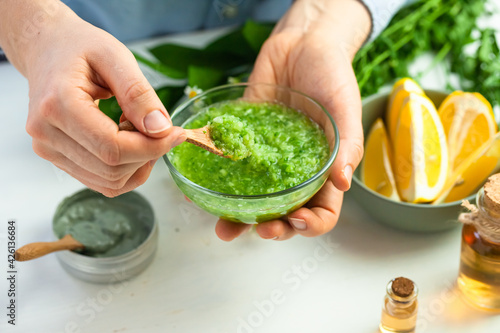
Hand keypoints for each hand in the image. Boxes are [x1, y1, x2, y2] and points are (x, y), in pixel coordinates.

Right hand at [0, 1, 185, 196]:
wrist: (47, 49)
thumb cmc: (79, 47)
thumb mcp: (115, 56)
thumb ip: (139, 94)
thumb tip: (161, 130)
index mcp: (57, 105)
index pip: (113, 148)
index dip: (152, 147)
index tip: (176, 133)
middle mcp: (46, 133)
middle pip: (112, 169)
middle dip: (148, 155)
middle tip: (159, 129)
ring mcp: (47, 149)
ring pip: (108, 182)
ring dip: (137, 165)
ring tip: (139, 131)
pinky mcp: (55, 157)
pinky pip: (100, 181)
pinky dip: (126, 170)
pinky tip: (130, 144)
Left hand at [215, 0, 370, 240]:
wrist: (301, 43)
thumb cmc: (332, 74)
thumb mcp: (345, 108)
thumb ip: (347, 145)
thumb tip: (344, 182)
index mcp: (323, 169)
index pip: (322, 210)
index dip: (311, 224)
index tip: (295, 221)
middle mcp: (293, 170)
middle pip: (285, 211)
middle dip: (272, 227)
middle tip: (258, 230)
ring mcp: (266, 158)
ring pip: (253, 197)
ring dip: (239, 217)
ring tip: (222, 227)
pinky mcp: (244, 139)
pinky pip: (229, 164)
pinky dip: (215, 180)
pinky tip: (199, 191)